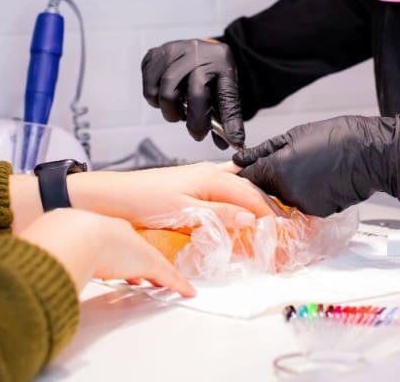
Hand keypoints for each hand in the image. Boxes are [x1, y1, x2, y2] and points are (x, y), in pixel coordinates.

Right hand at [18, 209, 195, 296]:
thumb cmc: (66, 239)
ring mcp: (137, 251)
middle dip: (143, 265)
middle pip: (138, 253)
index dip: (123, 256)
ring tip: (171, 283)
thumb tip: (46, 266)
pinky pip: (169, 277)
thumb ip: (60, 254)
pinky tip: (188, 292)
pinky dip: (179, 285)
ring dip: (162, 276)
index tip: (124, 264)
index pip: (119, 245)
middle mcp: (124, 237)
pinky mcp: (149, 264)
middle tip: (147, 275)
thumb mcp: (63, 245)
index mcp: (103, 231)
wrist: (78, 233)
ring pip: (156, 265)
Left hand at [67, 163, 275, 228]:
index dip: (268, 211)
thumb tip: (249, 218)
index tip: (284, 227)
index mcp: (210, 177)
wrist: (115, 196)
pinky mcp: (192, 183)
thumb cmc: (145, 201)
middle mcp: (208, 172)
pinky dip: (237, 196)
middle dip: (266, 204)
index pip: (249, 194)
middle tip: (284, 223)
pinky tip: (239, 205)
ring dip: (253, 200)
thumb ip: (219, 214)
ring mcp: (200, 176)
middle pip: (247, 188)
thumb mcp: (185, 212)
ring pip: (237, 186)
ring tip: (267, 216)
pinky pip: (224, 187)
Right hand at [141, 39, 243, 147]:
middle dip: (193, 121)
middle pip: (193, 95)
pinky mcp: (154, 54)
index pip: (226, 96)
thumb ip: (224, 116)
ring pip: (164, 93)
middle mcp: (198, 53)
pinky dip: (155, 100)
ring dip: (170, 111)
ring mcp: (173, 50)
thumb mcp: (223, 90)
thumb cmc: (211, 74)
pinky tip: (165, 95)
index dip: (230, 121)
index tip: (233, 141)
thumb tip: (226, 144)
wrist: (199, 50)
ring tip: (179, 108)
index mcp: (222, 63)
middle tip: (195, 130)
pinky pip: (149, 89)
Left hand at [233, 115, 399, 216]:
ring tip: (305, 169)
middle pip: (264, 191)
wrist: (371, 154)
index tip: (241, 171)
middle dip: (266, 180)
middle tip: (280, 165)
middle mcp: (287, 193)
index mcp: (278, 170)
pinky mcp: (318, 212)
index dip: (243, 174)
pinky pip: (302, 204)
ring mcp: (303, 205)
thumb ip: (264, 150)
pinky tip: (318, 180)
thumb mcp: (295, 135)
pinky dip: (305, 194)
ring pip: (283, 198)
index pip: (246, 179)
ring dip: (286, 187)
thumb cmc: (338, 138)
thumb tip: (241, 158)